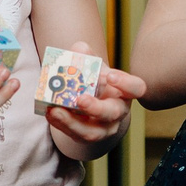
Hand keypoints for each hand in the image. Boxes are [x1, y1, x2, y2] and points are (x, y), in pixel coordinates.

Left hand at [45, 43, 146, 159]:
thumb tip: (79, 49)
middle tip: (80, 99)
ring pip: (92, 132)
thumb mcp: (92, 67)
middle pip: (113, 113)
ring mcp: (104, 128)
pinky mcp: (86, 136)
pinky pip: (75, 135)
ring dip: (72, 122)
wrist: (87, 106)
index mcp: (124, 91)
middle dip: (96, 108)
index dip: (126, 83)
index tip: (110, 76)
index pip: (136, 88)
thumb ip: (86, 56)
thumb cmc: (93, 82)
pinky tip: (49, 113)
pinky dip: (60, 124)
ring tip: (55, 110)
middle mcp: (117, 111)